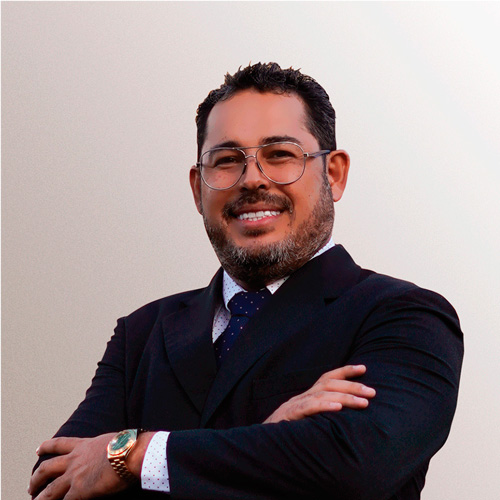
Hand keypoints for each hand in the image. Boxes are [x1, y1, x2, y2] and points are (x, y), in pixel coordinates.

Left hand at [29, 431, 153, 498]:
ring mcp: (75, 476)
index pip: (59, 444)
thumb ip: (103, 448)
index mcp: (83, 445)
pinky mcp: (79, 491)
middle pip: (46, 468)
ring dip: (39, 499)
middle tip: (30, 486)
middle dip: (35, 478)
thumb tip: (111, 450)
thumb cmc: (128, 445)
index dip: (46, 446)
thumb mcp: (111, 441)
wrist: (130, 452)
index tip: (38, 450)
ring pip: (48, 491)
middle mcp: (74, 460)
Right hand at [263, 365, 374, 423]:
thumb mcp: (307, 421)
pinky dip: (324, 406)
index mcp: (307, 397)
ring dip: (345, 397)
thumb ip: (322, 415)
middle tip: (372, 392)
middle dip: (352, 386)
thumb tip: (347, 414)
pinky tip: (337, 408)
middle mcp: (302, 397)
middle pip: (328, 384)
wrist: (262, 443)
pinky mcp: (290, 416)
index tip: (364, 368)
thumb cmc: (289, 434)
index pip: (327, 378)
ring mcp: (295, 405)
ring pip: (322, 395)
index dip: (345, 371)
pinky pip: (308, 408)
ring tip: (363, 403)